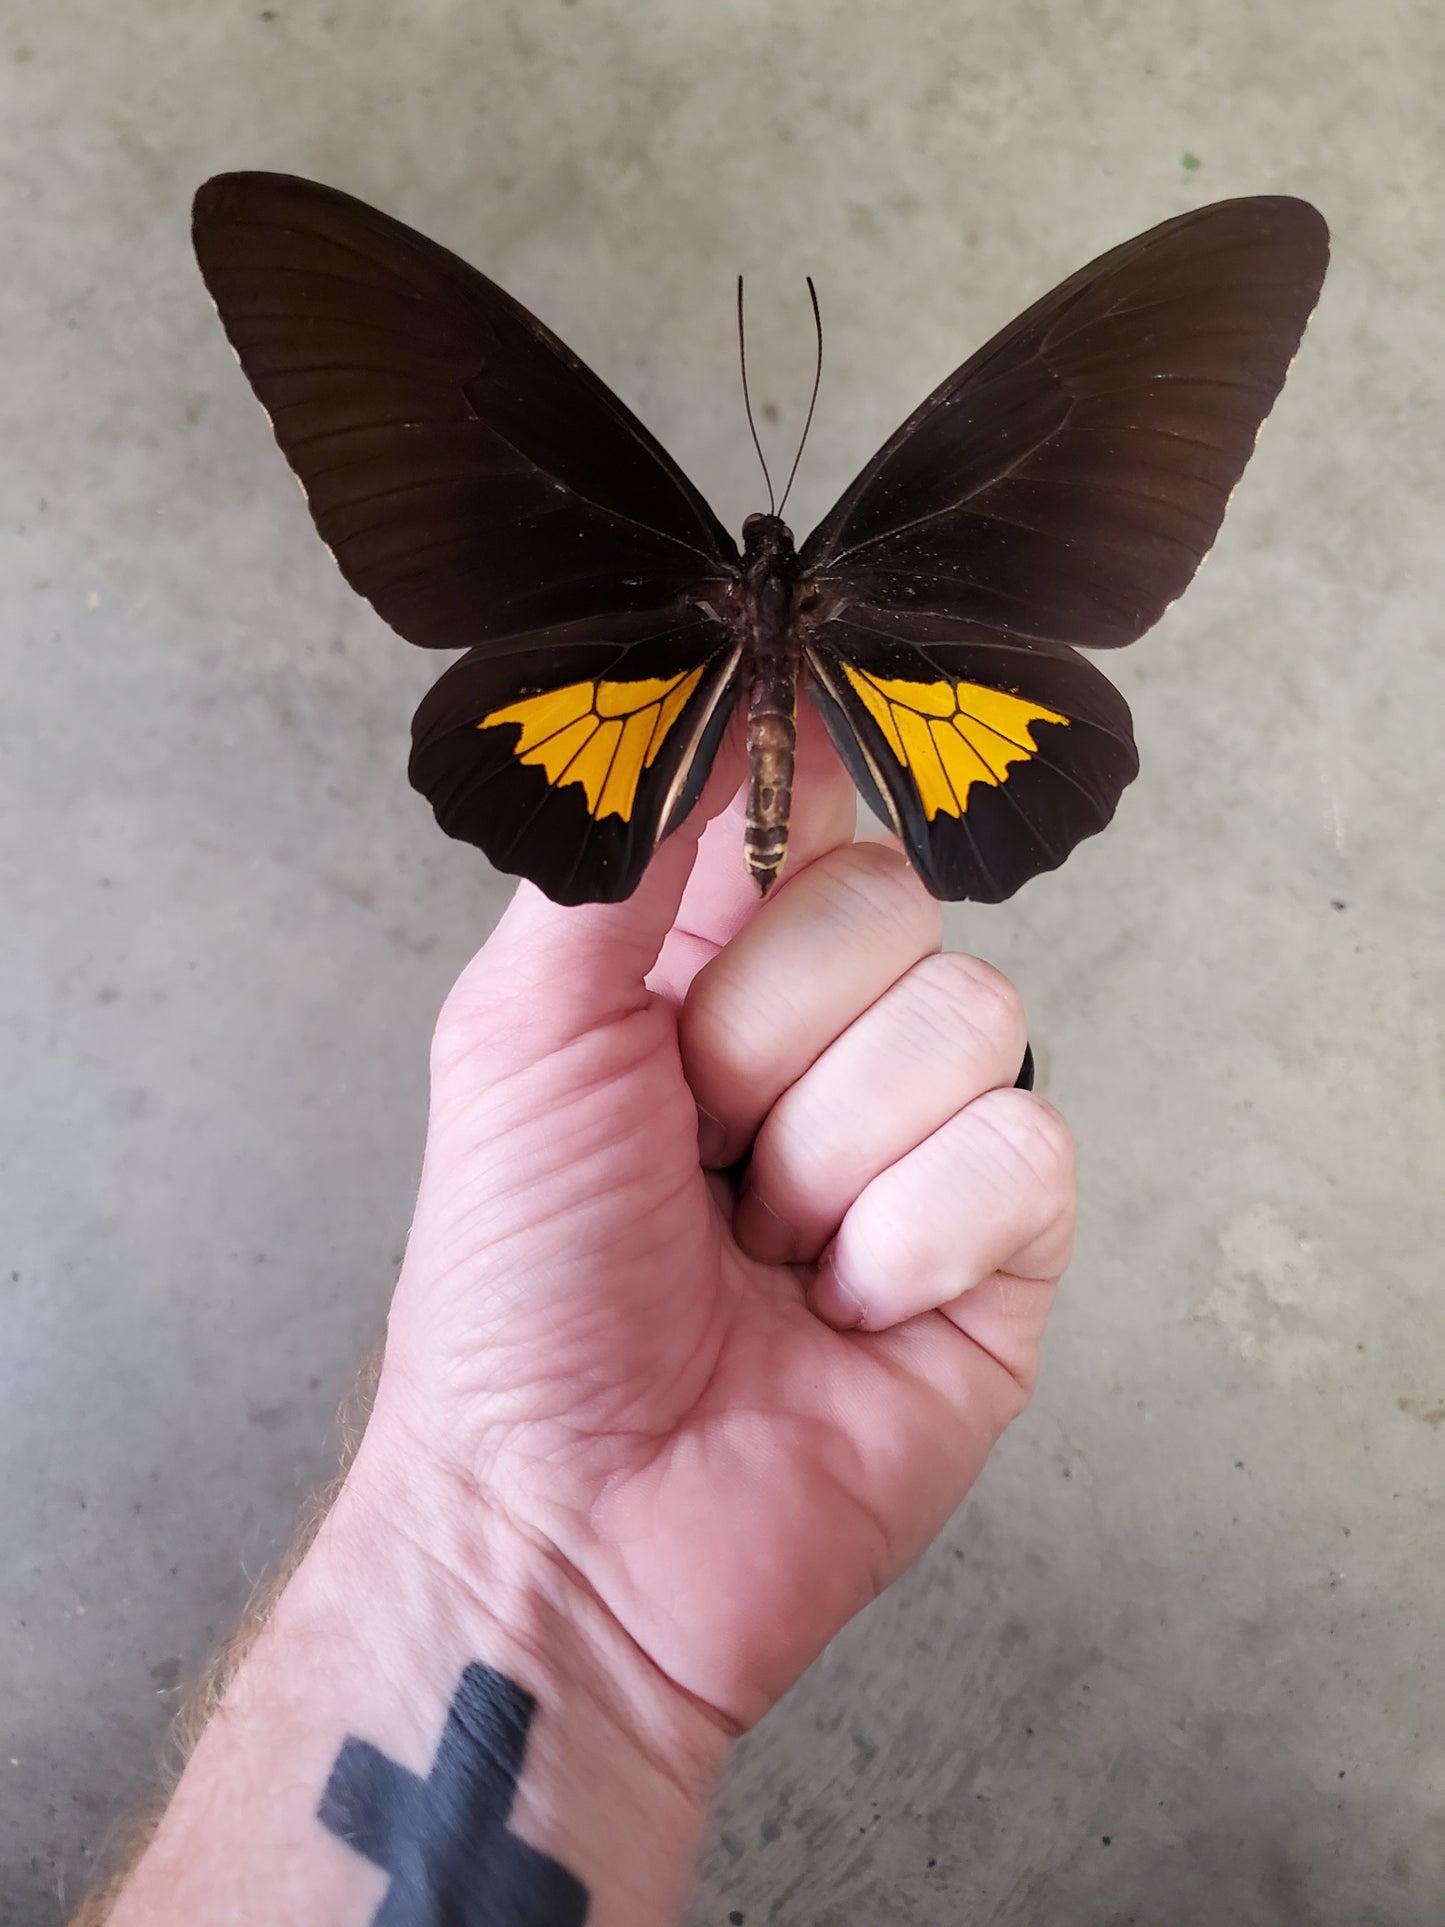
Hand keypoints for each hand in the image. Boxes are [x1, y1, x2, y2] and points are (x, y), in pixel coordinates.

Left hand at [366, 711, 1075, 1731]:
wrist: (569, 1519)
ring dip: (825, 1158)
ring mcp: (927, 1142)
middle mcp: (834, 1042)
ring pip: (968, 1021)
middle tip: (694, 1149)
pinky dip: (907, 1240)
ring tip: (757, 1251)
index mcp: (715, 975)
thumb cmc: (518, 1288)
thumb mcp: (519, 1035)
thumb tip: (696, 700)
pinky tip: (841, 1310)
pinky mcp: (1005, 1249)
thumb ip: (611, 863)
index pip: (810, 810)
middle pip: (894, 906)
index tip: (778, 754)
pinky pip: (1018, 1153)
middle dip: (763, 1040)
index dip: (796, 785)